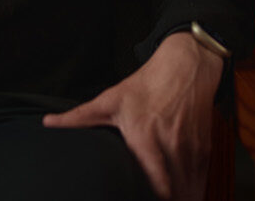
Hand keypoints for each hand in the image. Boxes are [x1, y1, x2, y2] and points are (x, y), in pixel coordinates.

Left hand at [43, 31, 223, 199]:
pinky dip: (193, 190)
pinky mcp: (204, 149)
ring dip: (180, 198)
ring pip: (191, 191)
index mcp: (146, 140)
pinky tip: (183, 194)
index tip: (136, 198)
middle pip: (175, 194)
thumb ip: (80, 118)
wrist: (185, 67)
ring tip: (164, 200)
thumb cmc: (148, 84)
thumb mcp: (110, 99)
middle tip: (148, 200)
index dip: (149, 199)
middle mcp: (172, 149)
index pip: (155, 187)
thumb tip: (50, 123)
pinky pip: (201, 180)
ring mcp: (190, 150)